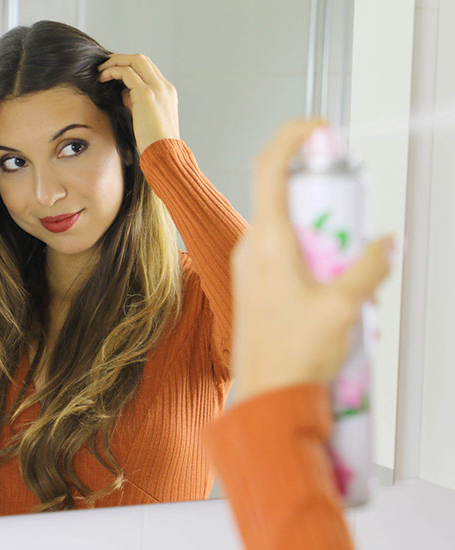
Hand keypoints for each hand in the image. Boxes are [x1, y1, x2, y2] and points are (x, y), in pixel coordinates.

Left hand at [97, 53, 179, 154]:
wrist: (165, 155)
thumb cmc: (154, 144)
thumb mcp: (145, 119)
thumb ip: (136, 104)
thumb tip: (122, 94)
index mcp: (167, 94)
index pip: (148, 70)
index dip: (130, 67)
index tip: (114, 73)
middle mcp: (164, 87)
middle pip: (142, 60)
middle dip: (121, 59)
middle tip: (104, 66)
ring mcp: (157, 89)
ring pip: (135, 61)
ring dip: (115, 62)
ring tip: (100, 70)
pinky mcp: (146, 94)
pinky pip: (127, 73)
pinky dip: (112, 72)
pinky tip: (102, 79)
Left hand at [231, 118, 393, 403]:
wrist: (266, 397)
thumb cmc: (294, 357)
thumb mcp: (344, 307)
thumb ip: (367, 267)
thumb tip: (384, 242)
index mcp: (268, 242)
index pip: (269, 168)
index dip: (292, 137)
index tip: (320, 127)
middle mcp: (252, 246)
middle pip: (283, 193)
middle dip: (321, 193)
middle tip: (352, 212)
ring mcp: (250, 264)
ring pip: (286, 224)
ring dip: (321, 229)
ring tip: (347, 264)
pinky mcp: (255, 281)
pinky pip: (283, 249)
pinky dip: (311, 250)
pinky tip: (333, 283)